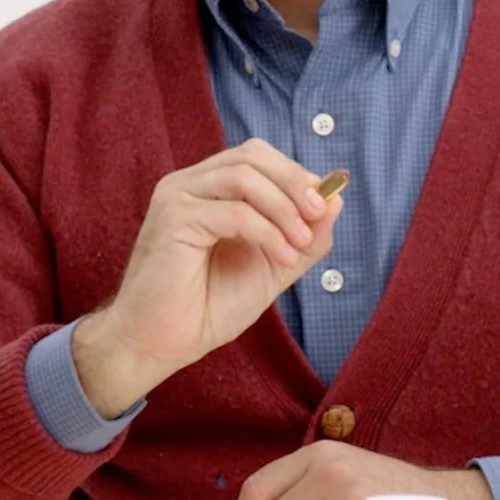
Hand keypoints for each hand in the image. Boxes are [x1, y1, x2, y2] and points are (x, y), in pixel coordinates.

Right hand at [70, 140, 343, 415]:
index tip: (324, 207)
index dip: (295, 175)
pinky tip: (281, 257)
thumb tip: (337, 199)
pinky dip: (267, 233)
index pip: (256, 157)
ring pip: (243, 176)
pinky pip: (234, 212)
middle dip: (294, 183)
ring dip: (283, 208)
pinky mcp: (173, 219)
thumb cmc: (207, 306)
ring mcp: (177, 197)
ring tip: (298, 244)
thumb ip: (304, 237)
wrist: (162, 343)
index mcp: (207, 189)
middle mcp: (188, 184)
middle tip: (317, 216)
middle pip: (251, 156)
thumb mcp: (271, 268)